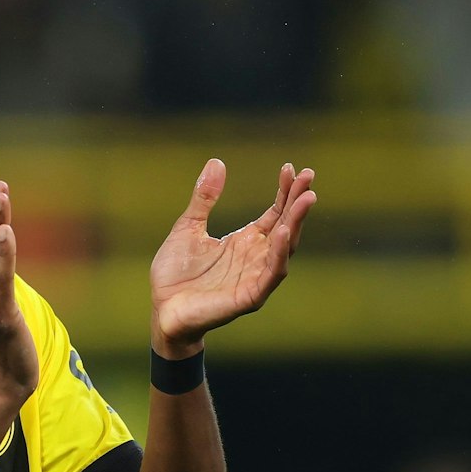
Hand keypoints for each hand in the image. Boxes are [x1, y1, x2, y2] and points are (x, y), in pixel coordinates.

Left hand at [150, 159, 317, 356]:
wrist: (161, 310)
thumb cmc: (175, 275)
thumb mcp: (187, 228)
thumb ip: (203, 200)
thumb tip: (217, 162)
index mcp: (246, 242)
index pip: (274, 213)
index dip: (285, 192)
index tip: (291, 168)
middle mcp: (256, 257)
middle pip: (286, 226)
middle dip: (298, 202)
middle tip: (309, 177)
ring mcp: (255, 277)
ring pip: (284, 248)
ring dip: (295, 224)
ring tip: (305, 199)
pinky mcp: (249, 296)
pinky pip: (270, 274)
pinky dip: (278, 254)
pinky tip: (281, 232)